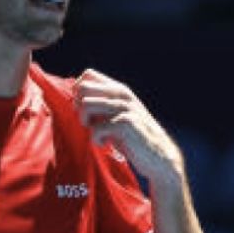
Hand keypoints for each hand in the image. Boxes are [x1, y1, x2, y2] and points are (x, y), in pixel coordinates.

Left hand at [73, 69, 182, 187]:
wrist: (158, 156)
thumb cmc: (133, 138)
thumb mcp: (117, 116)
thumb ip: (101, 106)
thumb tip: (75, 99)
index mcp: (119, 90)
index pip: (88, 75)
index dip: (79, 92)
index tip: (86, 111)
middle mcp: (122, 95)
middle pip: (83, 87)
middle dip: (78, 107)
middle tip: (88, 123)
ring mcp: (125, 108)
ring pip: (85, 105)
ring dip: (85, 123)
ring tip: (98, 134)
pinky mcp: (126, 123)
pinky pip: (95, 129)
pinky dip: (96, 140)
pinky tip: (105, 144)